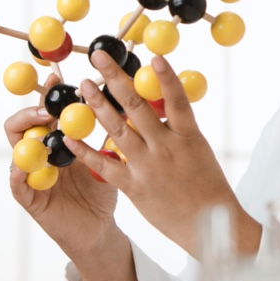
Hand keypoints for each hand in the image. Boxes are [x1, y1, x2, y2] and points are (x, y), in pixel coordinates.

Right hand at [6, 74, 118, 258]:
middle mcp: (43, 154)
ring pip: (17, 149)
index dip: (51, 94)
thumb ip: (111, 132)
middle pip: (26, 123)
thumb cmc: (105, 189)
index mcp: (61, 141)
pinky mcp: (31, 199)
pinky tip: (25, 165)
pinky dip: (19, 172)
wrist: (101, 228)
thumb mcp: (110, 156)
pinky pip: (18, 184)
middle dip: (35, 109)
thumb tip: (130, 102)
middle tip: (51, 105)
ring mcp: (33, 175)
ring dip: (27, 134)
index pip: (50, 111)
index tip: (59, 78)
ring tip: (42, 124)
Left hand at [64, 51, 260, 257]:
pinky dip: (85, 150)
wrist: (209, 224)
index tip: (152, 55)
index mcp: (188, 136)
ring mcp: (148, 167)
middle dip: (115, 78)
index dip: (165, 76)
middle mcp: (166, 147)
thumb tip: (155, 104)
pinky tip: (70, 135)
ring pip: (116, 129)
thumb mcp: (198, 149)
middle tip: (100, 57)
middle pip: (136, 107)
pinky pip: (104, 165)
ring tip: (82, 85)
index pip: (176, 99)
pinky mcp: (133, 187)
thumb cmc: (208, 184)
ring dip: (97, 105)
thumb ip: (176, 128)